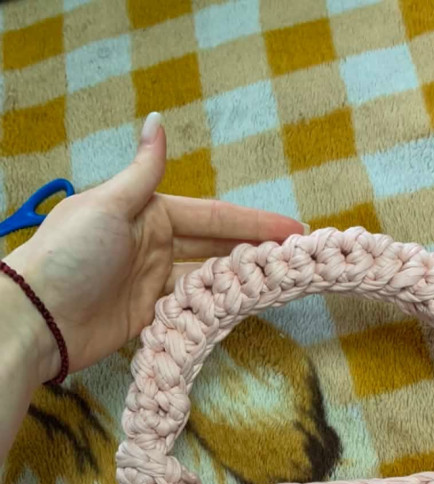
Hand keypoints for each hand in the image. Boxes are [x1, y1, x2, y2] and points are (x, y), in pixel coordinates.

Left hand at [4, 112, 304, 383]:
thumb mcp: (110, 205)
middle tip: (295, 258)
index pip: (213, 217)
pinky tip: (241, 309)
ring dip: (239, 280)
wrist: (40, 313)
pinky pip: (191, 309)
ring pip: (208, 278)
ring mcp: (154, 282)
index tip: (291, 229)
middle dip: (254, 250)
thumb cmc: (74, 253)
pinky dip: (215, 308)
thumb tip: (159, 120)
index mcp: (149, 213)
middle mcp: (156, 245)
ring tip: (278, 284)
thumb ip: (144, 171)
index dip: (253, 223)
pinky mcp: (150, 316)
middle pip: (216, 247)